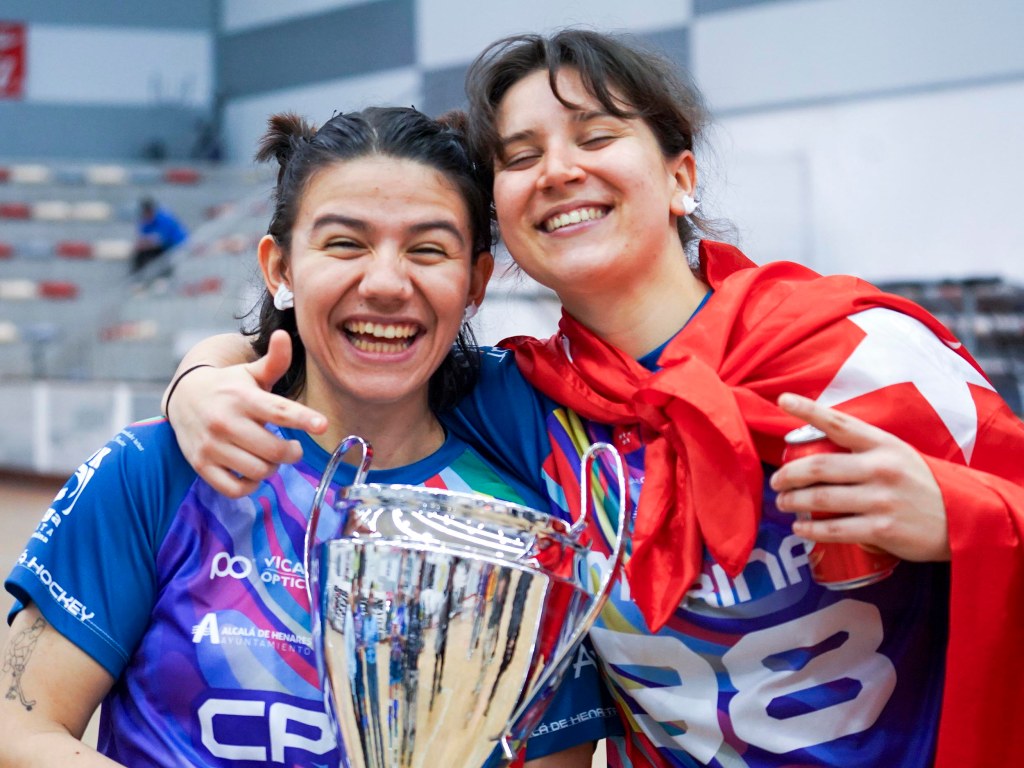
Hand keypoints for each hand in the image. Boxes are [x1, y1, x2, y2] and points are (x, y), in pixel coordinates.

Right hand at [167, 330, 326, 496]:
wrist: (183, 397)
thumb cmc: (229, 386)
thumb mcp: (251, 372)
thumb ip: (274, 361)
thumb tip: (283, 335)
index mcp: (242, 397)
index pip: (277, 410)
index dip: (302, 418)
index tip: (322, 425)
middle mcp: (225, 421)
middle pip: (274, 449)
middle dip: (292, 452)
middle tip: (293, 448)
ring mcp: (211, 445)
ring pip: (258, 471)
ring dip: (273, 468)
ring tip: (271, 457)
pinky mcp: (201, 465)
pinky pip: (235, 488)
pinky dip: (250, 485)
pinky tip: (252, 472)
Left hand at [769, 393, 949, 561]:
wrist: (965, 519)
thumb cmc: (922, 485)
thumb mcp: (899, 455)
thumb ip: (864, 451)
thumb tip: (818, 450)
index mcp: (884, 445)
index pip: (839, 423)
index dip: (808, 410)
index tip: (782, 400)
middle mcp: (881, 468)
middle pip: (819, 466)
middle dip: (788, 474)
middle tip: (775, 482)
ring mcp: (882, 500)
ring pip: (821, 498)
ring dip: (793, 501)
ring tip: (783, 503)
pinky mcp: (882, 529)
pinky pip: (834, 529)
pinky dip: (810, 528)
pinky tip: (799, 527)